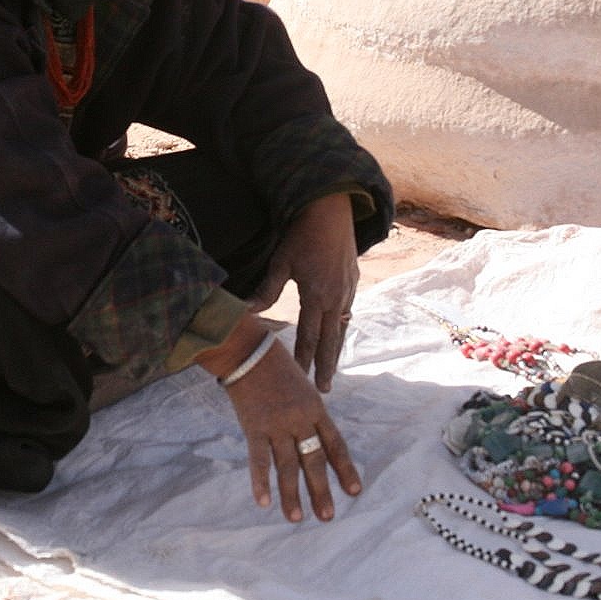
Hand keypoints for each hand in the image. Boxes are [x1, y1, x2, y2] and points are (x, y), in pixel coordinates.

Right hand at [218, 332, 363, 521]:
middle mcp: (300, 420)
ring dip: (292, 494)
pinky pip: (259, 460)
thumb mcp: (302, 383)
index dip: (345, 468)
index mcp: (315, 408)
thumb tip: (313, 431)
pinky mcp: (254, 427)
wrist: (247, 349)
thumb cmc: (275, 363)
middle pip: (314, 460)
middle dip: (321, 490)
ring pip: (288, 466)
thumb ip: (308, 409)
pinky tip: (264, 502)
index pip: (335, 444)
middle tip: (328, 517)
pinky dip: (261, 482)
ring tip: (296, 518)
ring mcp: (277, 425)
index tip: (354, 491)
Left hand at [247, 192, 358, 391]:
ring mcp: (347, 290)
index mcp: (316, 296)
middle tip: (322, 389)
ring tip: (331, 369)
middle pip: (330, 340)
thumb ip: (267, 290)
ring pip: (341, 328)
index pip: (309, 337)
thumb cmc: (301, 234)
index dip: (305, 360)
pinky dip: (342, 327)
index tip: (301, 378)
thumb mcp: (281, 262)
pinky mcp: (353, 280)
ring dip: (335, 350)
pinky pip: (347, 311)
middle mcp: (335, 297)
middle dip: (325, 366)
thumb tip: (248, 311)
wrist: (331, 210)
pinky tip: (338, 334)